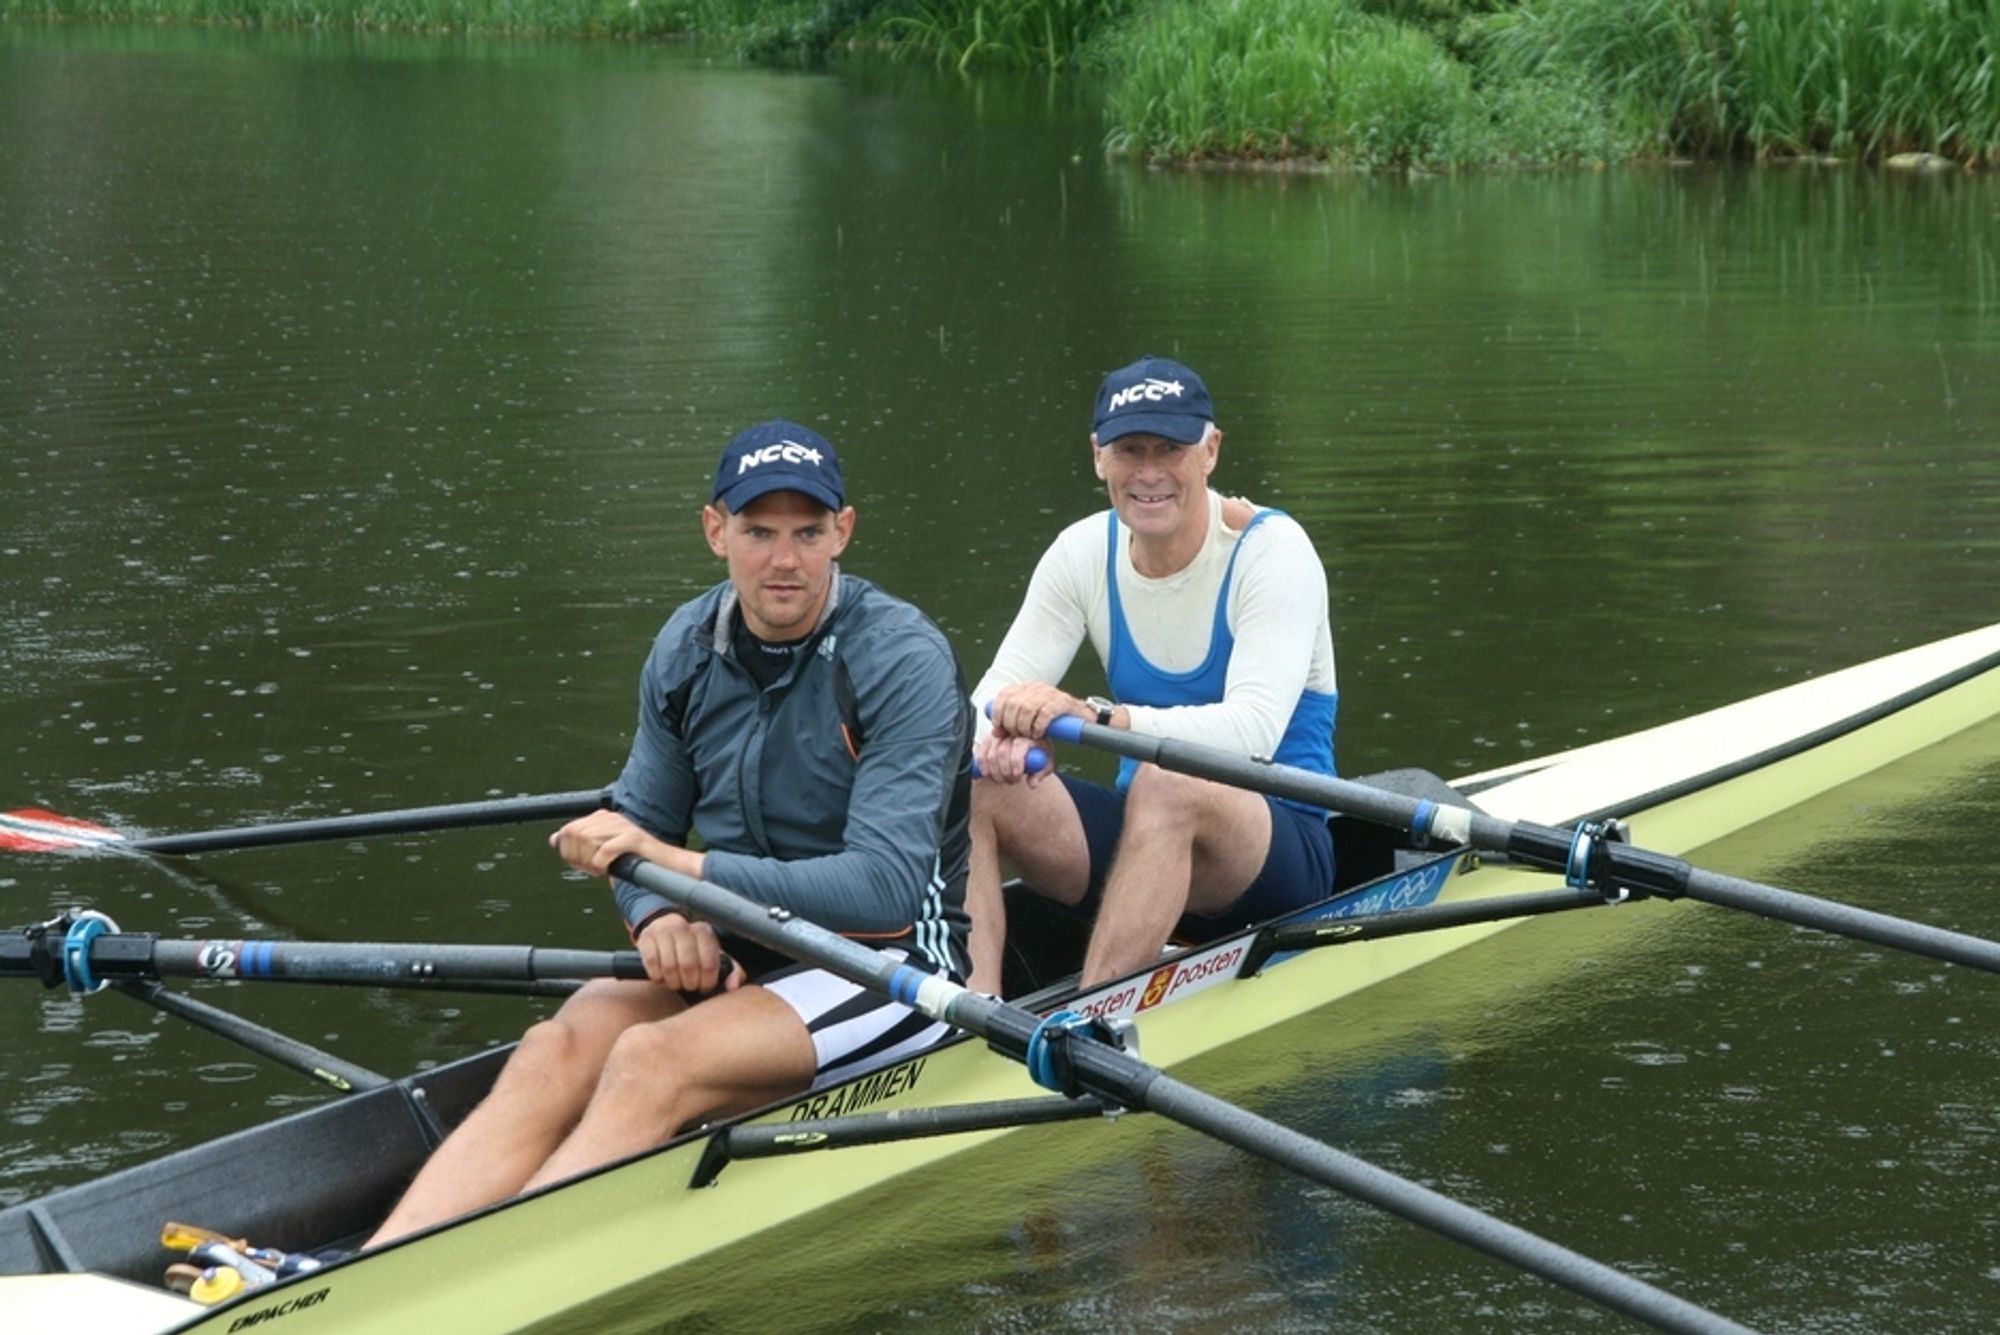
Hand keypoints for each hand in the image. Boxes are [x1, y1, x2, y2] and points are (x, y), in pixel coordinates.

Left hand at [549, 810, 669, 877]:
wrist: (667, 865)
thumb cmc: (636, 859)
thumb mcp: (602, 849)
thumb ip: (580, 843)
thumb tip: (554, 839)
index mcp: (603, 817)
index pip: (568, 830)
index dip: (568, 851)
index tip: (580, 864)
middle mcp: (611, 817)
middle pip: (574, 834)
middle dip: (575, 857)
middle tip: (589, 869)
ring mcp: (623, 826)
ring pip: (586, 840)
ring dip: (587, 861)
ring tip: (598, 870)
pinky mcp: (633, 838)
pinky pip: (603, 851)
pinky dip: (600, 865)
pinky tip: (605, 871)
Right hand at [634, 912, 743, 993]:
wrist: (665, 929)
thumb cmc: (694, 949)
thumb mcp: (715, 956)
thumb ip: (731, 971)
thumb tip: (733, 986)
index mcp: (704, 931)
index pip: (709, 963)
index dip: (707, 982)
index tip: (704, 986)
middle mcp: (684, 927)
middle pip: (688, 966)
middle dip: (689, 983)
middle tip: (689, 986)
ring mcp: (663, 931)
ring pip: (669, 966)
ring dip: (673, 982)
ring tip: (676, 982)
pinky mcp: (646, 938)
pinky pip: (652, 964)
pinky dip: (657, 977)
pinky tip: (662, 977)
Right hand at [973, 732, 1053, 785]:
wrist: (1029, 745)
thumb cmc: (1038, 754)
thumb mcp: (1045, 764)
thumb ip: (1040, 773)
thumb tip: (1032, 783)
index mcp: (1028, 736)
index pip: (1018, 746)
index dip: (1016, 763)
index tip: (1017, 775)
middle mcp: (1011, 732)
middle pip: (1002, 753)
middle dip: (1005, 772)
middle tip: (1011, 781)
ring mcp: (998, 735)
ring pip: (990, 756)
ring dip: (995, 773)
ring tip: (1003, 779)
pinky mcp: (987, 740)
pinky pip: (980, 755)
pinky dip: (983, 768)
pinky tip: (989, 774)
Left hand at [986, 682, 1090, 744]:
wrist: (1082, 719)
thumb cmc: (1052, 722)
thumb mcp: (1029, 721)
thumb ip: (1012, 724)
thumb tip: (996, 734)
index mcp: (1026, 688)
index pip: (1004, 696)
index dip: (998, 714)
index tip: (999, 730)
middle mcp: (1037, 687)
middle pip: (1014, 704)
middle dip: (1012, 724)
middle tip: (1018, 736)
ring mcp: (1050, 693)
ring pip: (1027, 709)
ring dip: (1025, 727)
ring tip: (1029, 735)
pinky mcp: (1063, 701)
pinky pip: (1045, 713)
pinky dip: (1039, 726)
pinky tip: (1039, 733)